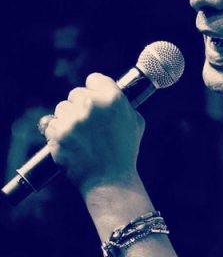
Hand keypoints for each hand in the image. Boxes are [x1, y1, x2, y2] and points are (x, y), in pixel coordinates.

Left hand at [44, 72, 144, 194]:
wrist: (110, 179)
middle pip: (76, 93)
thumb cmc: (125, 151)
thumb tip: (113, 95)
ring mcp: (74, 119)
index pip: (94, 78)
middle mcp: (92, 104)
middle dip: (80, 105)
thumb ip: (123, 105)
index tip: (94, 97)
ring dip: (68, 117)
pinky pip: (50, 123)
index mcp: (113, 98)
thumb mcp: (135, 122)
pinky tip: (68, 140)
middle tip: (87, 120)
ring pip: (62, 107)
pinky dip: (56, 131)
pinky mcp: (58, 133)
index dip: (95, 88)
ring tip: (78, 133)